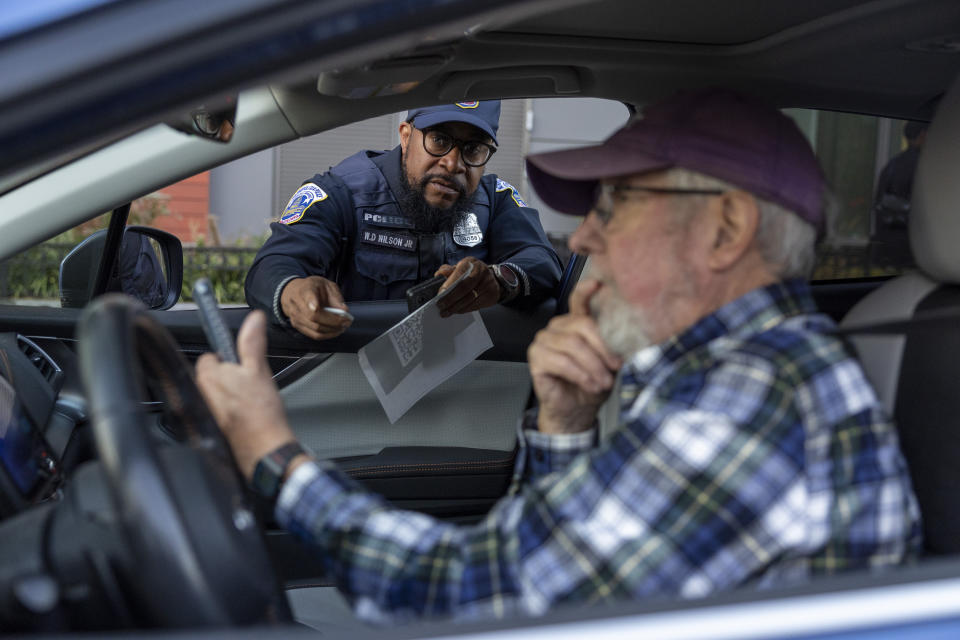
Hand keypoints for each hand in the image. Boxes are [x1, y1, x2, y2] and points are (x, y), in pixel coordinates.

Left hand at [196, 310, 298, 479]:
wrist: (265, 450)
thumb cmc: (261, 414)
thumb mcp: (260, 371)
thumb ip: (252, 342)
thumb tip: (253, 318)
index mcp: (207, 377)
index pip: (210, 356)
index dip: (229, 359)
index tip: (242, 366)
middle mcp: (199, 394)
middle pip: (213, 375)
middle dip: (229, 377)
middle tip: (250, 385)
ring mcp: (204, 412)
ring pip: (217, 393)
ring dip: (230, 394)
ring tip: (250, 402)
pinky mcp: (212, 427)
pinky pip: (219, 410)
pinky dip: (230, 411)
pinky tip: (246, 416)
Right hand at [279, 275, 351, 339]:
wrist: (294, 291)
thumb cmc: (312, 287)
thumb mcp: (327, 285)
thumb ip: (336, 297)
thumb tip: (345, 311)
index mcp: (305, 290)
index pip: (308, 299)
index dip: (313, 305)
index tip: (318, 308)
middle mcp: (297, 304)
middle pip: (314, 317)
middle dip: (333, 322)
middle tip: (346, 321)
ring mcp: (295, 316)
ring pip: (315, 329)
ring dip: (332, 330)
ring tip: (342, 327)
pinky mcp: (297, 325)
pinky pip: (313, 335)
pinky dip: (327, 335)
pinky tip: (334, 331)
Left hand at [434, 257, 499, 316]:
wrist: (492, 279)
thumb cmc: (471, 274)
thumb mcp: (460, 268)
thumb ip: (448, 271)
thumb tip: (439, 275)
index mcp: (471, 262)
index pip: (459, 274)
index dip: (449, 285)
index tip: (439, 294)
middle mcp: (481, 271)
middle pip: (464, 288)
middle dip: (450, 299)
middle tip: (440, 306)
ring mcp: (488, 283)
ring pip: (469, 299)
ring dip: (456, 307)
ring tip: (446, 312)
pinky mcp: (491, 295)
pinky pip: (475, 305)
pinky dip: (464, 310)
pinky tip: (457, 311)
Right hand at [527, 279, 622, 433]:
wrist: (577, 410)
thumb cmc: (592, 384)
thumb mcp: (609, 362)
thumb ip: (613, 345)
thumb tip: (627, 337)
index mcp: (575, 322)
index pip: (578, 300)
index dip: (586, 291)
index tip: (598, 284)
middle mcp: (557, 327)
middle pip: (581, 325)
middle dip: (603, 348)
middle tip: (615, 367)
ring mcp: (543, 340)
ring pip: (573, 345)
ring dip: (593, 366)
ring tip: (603, 382)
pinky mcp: (535, 357)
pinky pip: (561, 361)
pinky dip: (580, 374)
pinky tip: (590, 384)